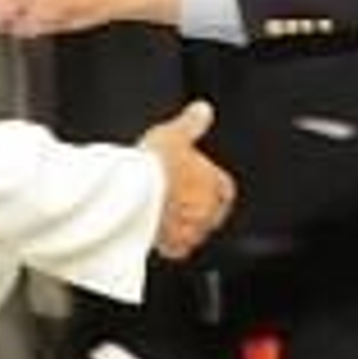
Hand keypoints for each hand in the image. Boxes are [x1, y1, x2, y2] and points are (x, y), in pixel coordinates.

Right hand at [139, 101, 235, 259]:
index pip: (225, 189)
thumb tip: (203, 110)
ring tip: (168, 218)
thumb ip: (191, 123)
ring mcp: (189, 228)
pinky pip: (177, 249)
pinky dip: (170, 244)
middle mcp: (205, 208)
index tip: (210, 187)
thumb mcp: (173, 133)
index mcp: (212, 182)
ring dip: (186, 226)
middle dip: (199, 208)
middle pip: (210, 212)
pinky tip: (160, 238)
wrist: (132, 191)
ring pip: (195, 232)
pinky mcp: (171, 243)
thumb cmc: (154, 163)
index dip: (217, 188)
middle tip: (181, 201)